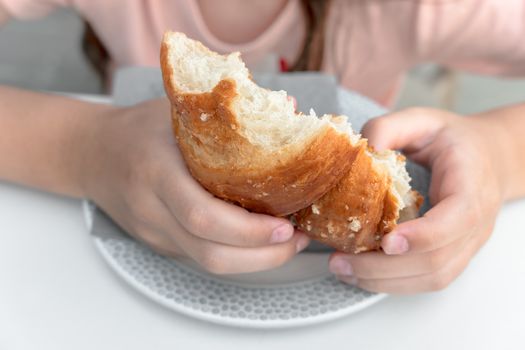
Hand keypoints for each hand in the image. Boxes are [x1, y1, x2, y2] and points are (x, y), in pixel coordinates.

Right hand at [78, 99, 309, 273]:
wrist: (89, 154)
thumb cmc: (137, 128)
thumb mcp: (176, 109)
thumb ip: (228, 113)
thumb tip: (289, 108)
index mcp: (156, 170)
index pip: (202, 216)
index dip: (249, 231)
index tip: (286, 225)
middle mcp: (153, 209)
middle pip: (210, 254)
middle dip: (263, 256)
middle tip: (295, 239)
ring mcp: (153, 233)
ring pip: (207, 264)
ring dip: (256, 261)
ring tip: (286, 243)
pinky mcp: (159, 244)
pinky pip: (201, 257)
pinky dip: (236, 254)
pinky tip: (258, 239)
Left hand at [328, 108, 507, 292]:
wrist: (487, 157)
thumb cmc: (453, 139)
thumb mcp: (420, 120)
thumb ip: (387, 129)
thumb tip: (358, 154)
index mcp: (471, 186)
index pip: (456, 219)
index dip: (423, 236)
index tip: (387, 242)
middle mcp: (475, 223)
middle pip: (437, 260)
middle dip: (385, 268)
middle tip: (341, 261)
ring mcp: (467, 244)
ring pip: (431, 278)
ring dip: (384, 281)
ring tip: (343, 269)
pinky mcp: (453, 255)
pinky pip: (427, 280)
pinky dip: (392, 282)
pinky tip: (361, 273)